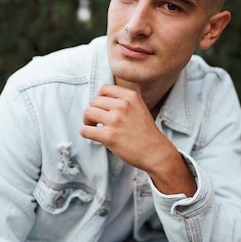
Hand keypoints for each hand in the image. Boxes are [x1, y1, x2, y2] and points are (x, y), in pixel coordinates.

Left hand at [80, 85, 195, 194]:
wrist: (156, 153)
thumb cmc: (145, 132)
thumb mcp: (139, 107)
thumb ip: (123, 101)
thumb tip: (99, 99)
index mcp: (131, 96)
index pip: (104, 88)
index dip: (99, 97)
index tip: (101, 107)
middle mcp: (123, 105)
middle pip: (94, 101)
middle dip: (92, 110)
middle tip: (96, 120)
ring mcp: (116, 120)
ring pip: (88, 113)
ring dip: (87, 121)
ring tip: (93, 127)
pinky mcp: (109, 136)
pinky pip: (85, 130)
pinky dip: (85, 132)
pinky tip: (92, 135)